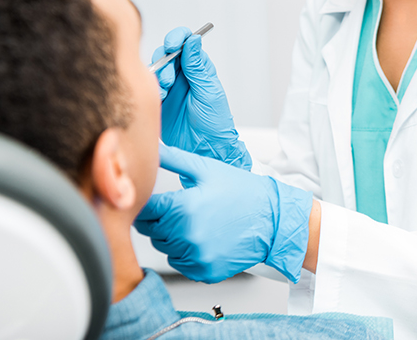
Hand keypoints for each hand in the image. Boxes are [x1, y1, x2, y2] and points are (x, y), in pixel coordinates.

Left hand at [135, 144, 312, 283]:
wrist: (272, 218)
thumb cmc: (241, 191)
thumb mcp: (206, 169)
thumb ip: (173, 158)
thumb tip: (153, 146)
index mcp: (184, 208)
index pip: (144, 210)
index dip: (146, 202)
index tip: (154, 199)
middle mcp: (187, 236)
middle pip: (151, 231)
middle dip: (159, 218)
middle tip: (180, 207)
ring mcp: (196, 257)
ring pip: (164, 248)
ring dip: (171, 236)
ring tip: (195, 221)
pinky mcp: (205, 271)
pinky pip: (180, 264)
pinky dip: (185, 253)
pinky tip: (203, 237)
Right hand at [152, 27, 251, 169]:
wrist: (205, 150)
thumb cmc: (214, 123)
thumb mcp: (208, 92)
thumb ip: (197, 67)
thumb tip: (193, 40)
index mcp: (199, 68)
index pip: (186, 42)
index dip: (177, 38)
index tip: (172, 45)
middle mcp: (183, 74)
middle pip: (166, 53)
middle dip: (164, 61)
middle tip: (169, 79)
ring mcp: (169, 86)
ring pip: (155, 68)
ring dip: (157, 75)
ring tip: (165, 92)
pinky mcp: (158, 100)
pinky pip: (148, 86)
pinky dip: (150, 89)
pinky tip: (159, 98)